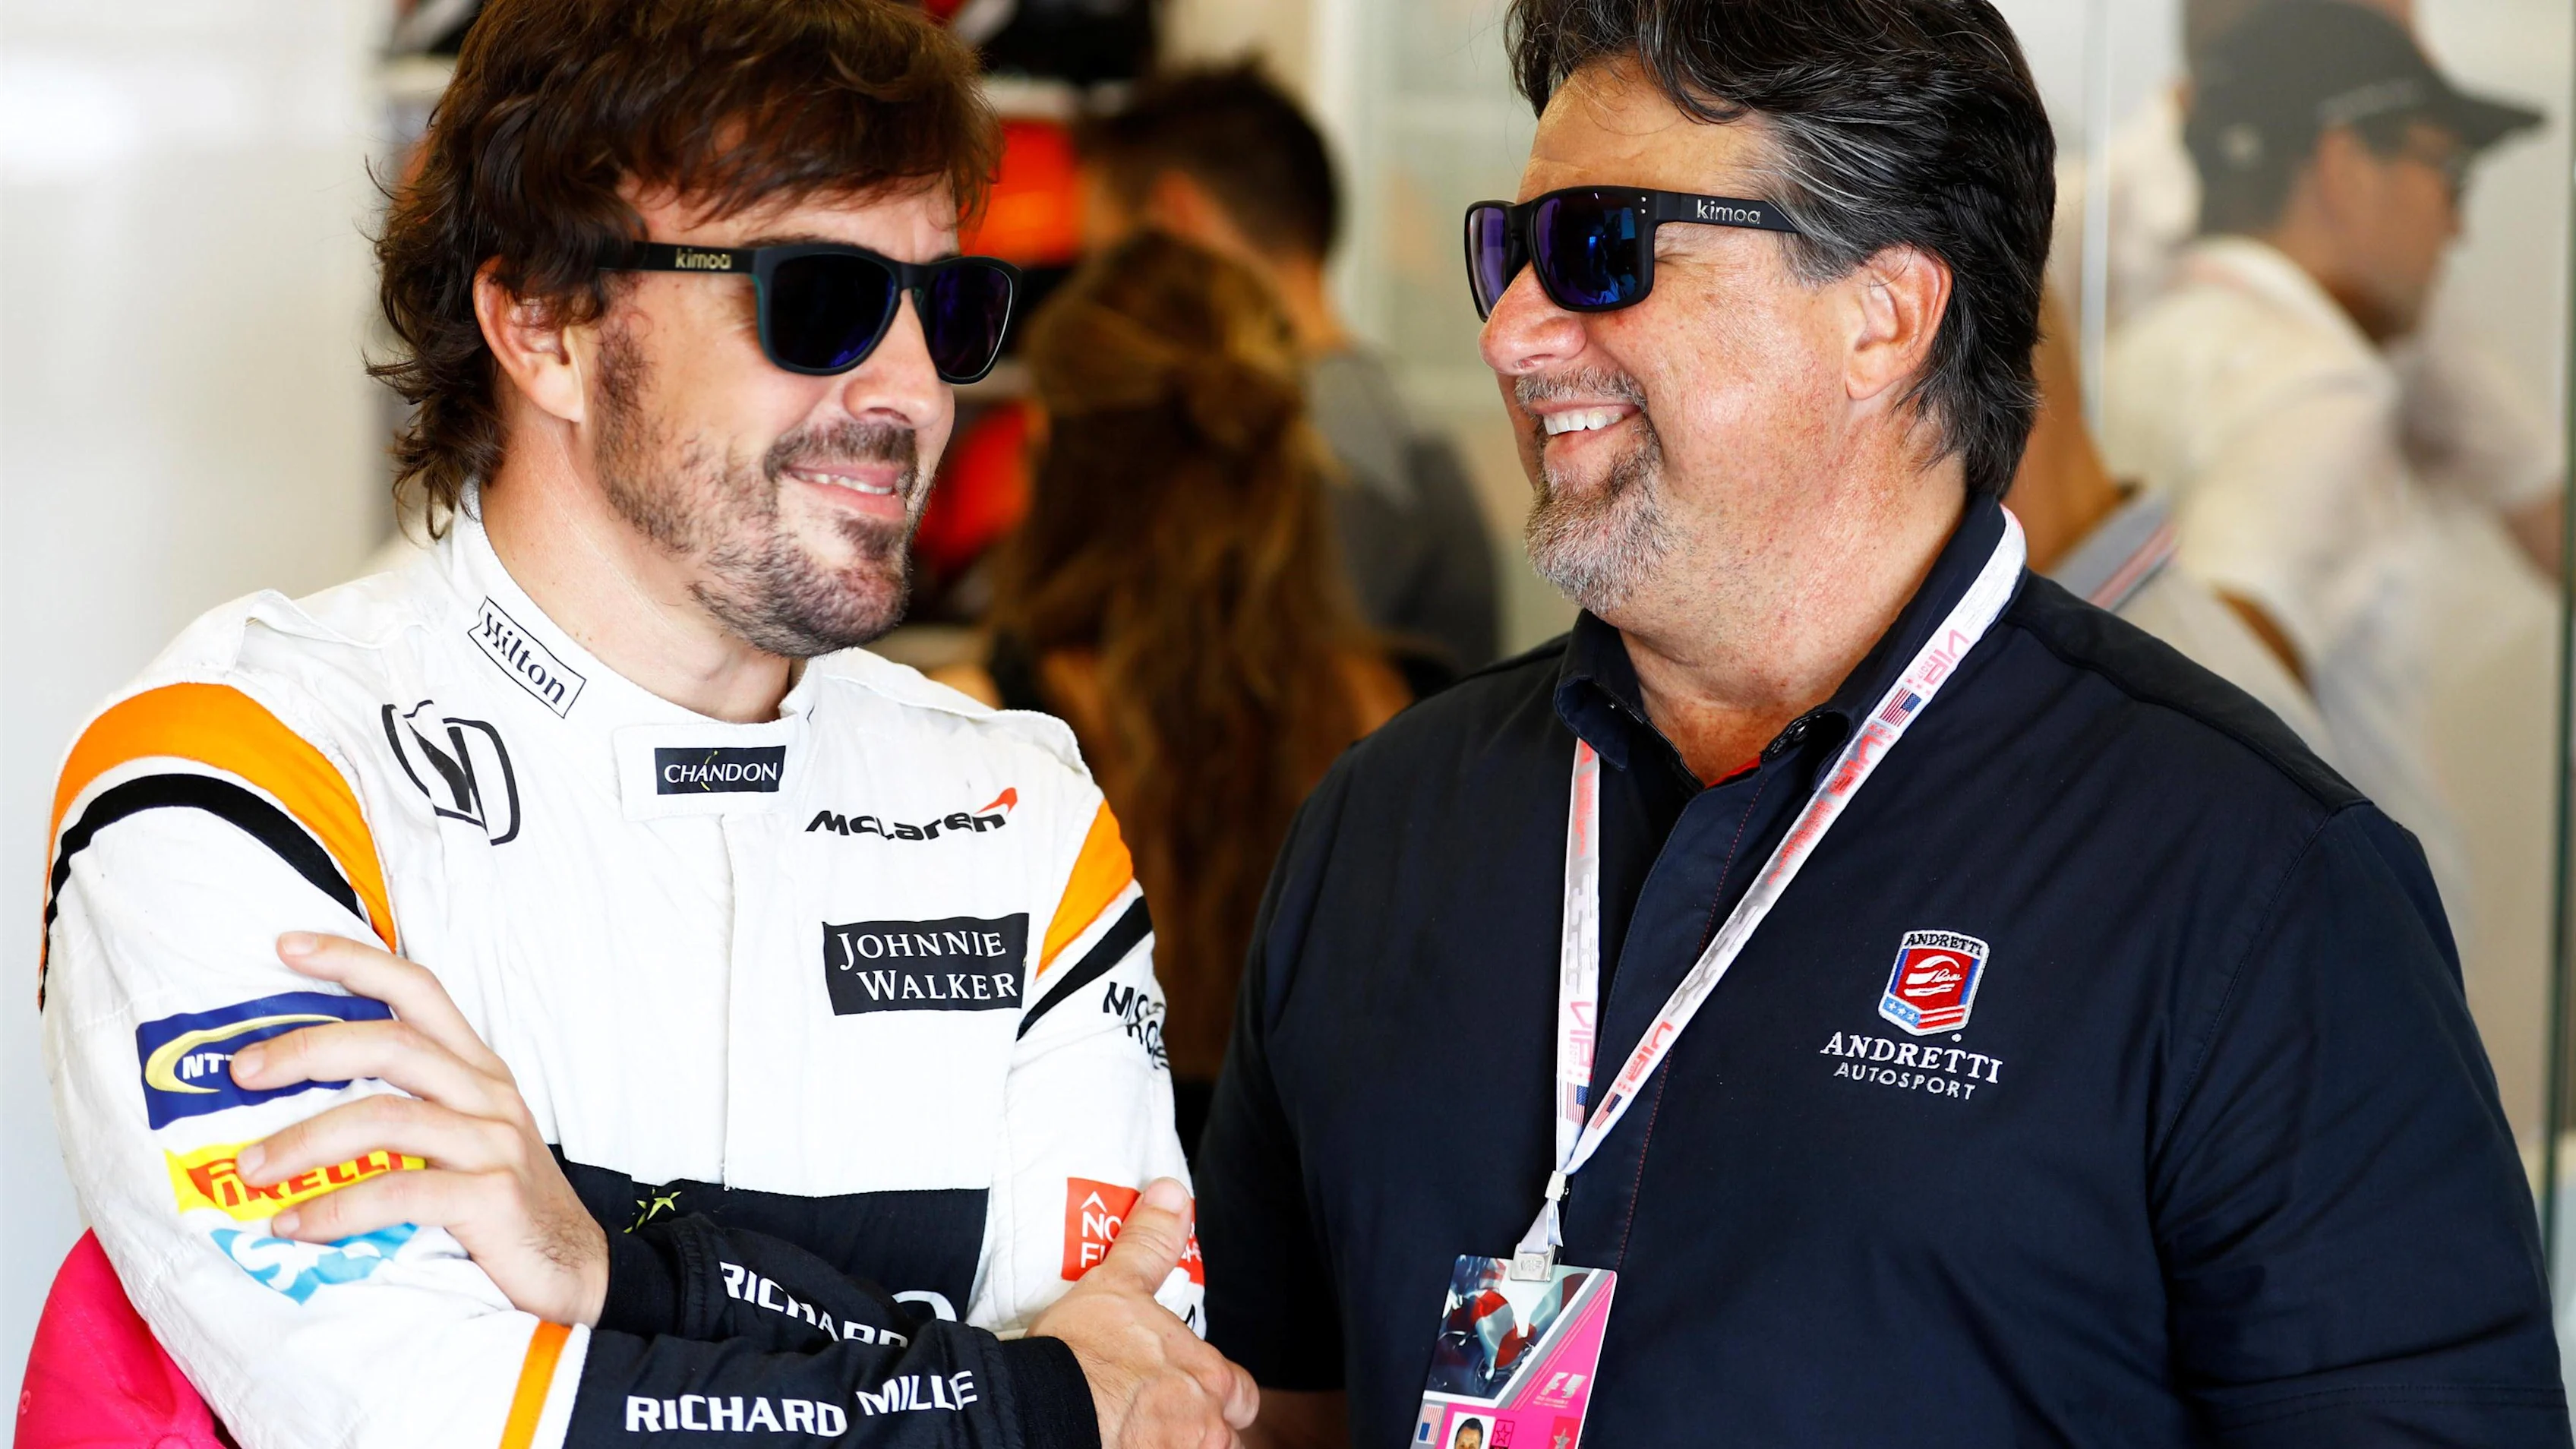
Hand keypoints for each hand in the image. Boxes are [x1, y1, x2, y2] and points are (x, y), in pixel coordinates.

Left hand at [228, 931, 608, 1325]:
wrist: (575, 1274)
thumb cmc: (503, 1208)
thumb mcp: (464, 1140)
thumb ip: (408, 1110)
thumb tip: (299, 1105)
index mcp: (477, 1070)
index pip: (418, 990)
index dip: (354, 961)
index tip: (285, 946)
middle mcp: (488, 1094)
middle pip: (392, 1043)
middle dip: (307, 1050)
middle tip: (241, 1072)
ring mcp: (494, 1144)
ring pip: (387, 1117)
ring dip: (306, 1141)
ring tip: (252, 1169)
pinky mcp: (494, 1197)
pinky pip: (401, 1192)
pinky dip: (338, 1210)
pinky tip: (297, 1226)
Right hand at [1031, 1178, 1258, 1448]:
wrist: (1043, 1409)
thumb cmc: (1082, 1353)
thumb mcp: (1117, 1285)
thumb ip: (1151, 1244)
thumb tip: (1173, 1195)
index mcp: (1210, 1378)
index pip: (1242, 1395)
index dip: (1219, 1393)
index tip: (1189, 1389)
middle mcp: (1208, 1427)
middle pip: (1224, 1436)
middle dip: (1201, 1431)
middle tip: (1161, 1421)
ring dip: (1178, 1446)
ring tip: (1138, 1437)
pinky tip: (1119, 1447)